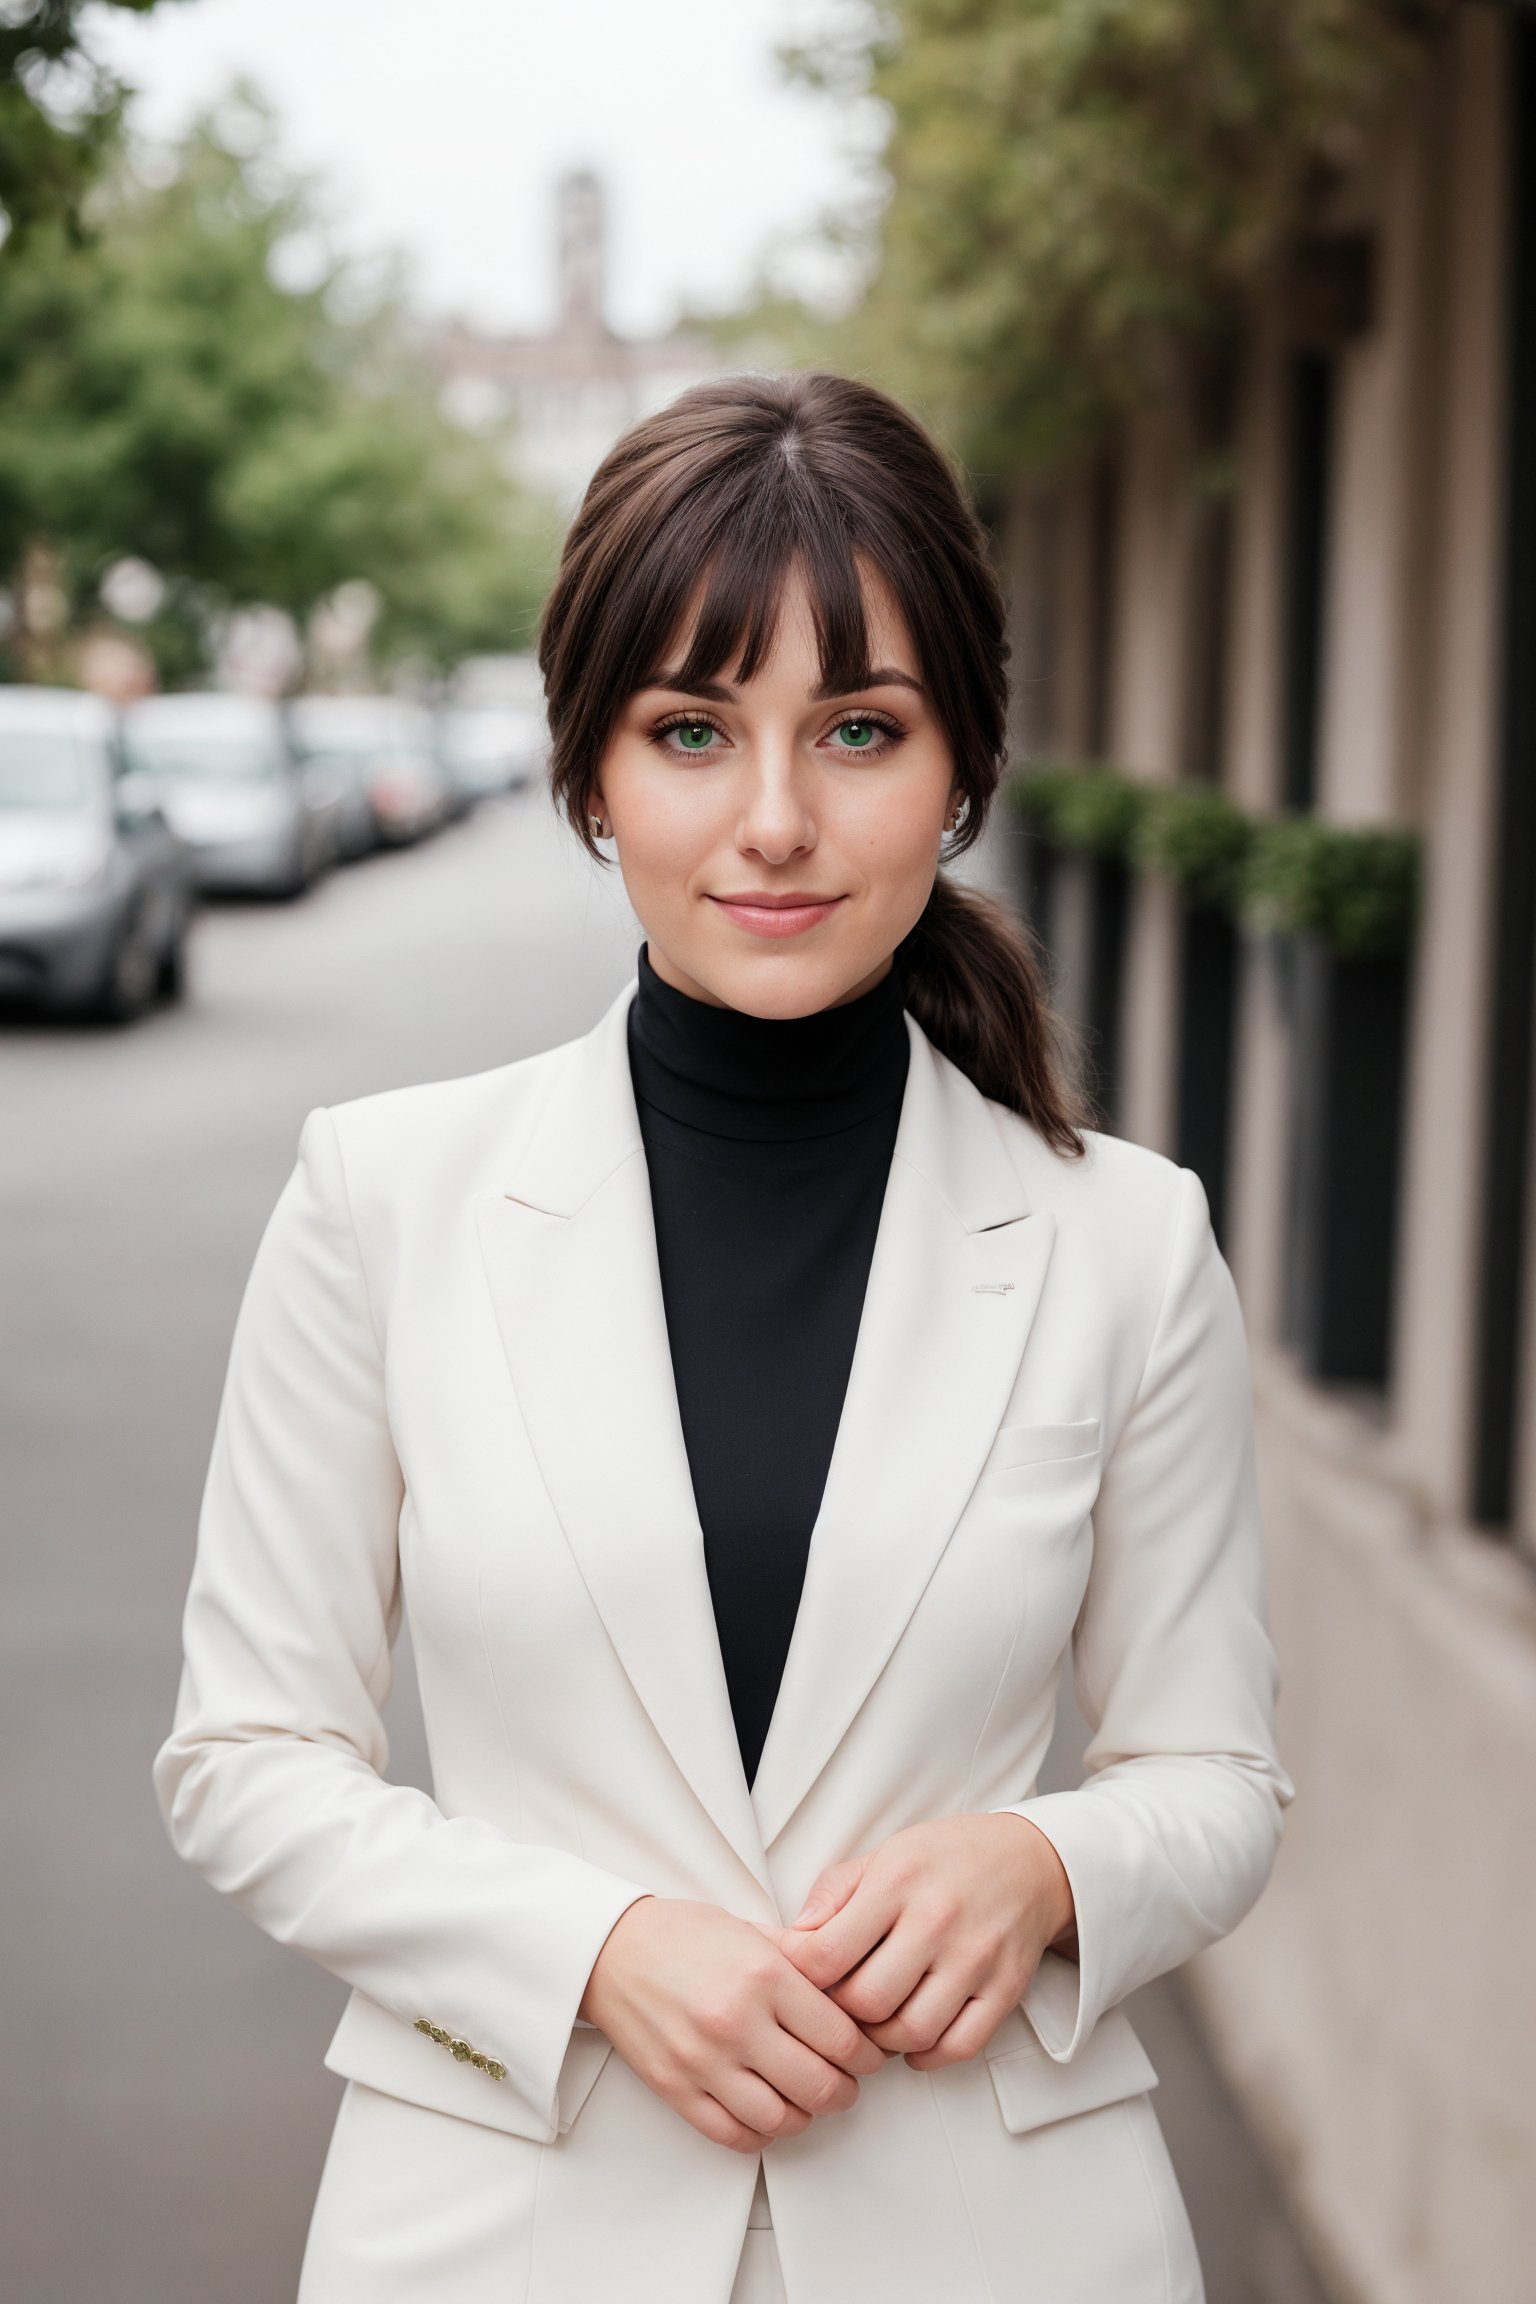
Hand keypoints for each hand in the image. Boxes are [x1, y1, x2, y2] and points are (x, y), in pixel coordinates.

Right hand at [578, 1896, 885, 2152]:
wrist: (612, 1949)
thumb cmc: (683, 1935)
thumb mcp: (752, 1929)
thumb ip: (803, 1958)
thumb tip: (851, 1984)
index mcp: (764, 1976)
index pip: (841, 2037)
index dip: (866, 2055)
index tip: (867, 2055)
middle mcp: (737, 2023)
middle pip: (819, 2086)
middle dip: (845, 2091)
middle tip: (847, 2083)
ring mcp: (704, 2061)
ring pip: (782, 2120)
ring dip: (806, 2116)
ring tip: (808, 2098)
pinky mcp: (677, 2089)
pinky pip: (734, 2134)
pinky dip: (761, 2134)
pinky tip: (768, 2112)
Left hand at [772, 1814, 1074, 2070]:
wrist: (1029, 1860)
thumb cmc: (947, 1859)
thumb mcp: (883, 1855)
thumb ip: (832, 1895)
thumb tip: (792, 1941)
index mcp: (897, 1881)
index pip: (826, 1955)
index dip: (801, 1978)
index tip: (803, 1979)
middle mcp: (936, 1919)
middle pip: (866, 2002)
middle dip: (843, 2013)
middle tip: (842, 2003)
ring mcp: (974, 1958)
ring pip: (911, 2033)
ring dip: (883, 2041)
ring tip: (877, 2021)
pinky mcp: (1004, 1989)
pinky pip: (958, 2047)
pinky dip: (928, 2056)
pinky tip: (913, 2038)